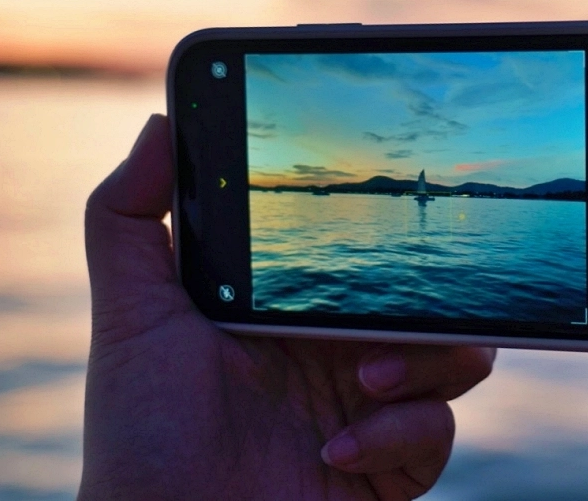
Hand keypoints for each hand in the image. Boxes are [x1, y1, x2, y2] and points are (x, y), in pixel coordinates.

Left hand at [80, 114, 494, 499]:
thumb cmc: (142, 434)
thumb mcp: (131, 316)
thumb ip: (129, 217)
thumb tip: (160, 122)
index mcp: (297, 309)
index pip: (363, 251)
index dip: (387, 223)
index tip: (398, 186)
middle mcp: (342, 353)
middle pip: (428, 299)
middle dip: (429, 295)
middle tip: (396, 301)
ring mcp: (372, 409)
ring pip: (458, 357)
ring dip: (426, 364)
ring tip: (364, 381)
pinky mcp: (392, 466)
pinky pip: (437, 434)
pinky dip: (401, 436)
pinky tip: (339, 452)